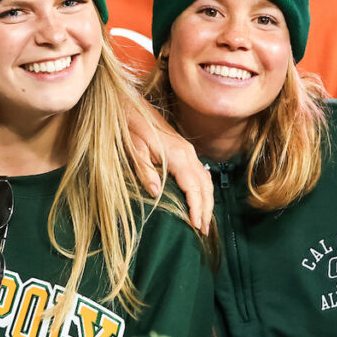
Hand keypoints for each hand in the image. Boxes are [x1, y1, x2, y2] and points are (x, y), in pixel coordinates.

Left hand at [126, 101, 213, 233]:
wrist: (130, 105)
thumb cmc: (129, 126)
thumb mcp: (132, 148)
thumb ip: (144, 169)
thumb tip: (155, 192)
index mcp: (176, 154)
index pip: (193, 186)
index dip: (196, 207)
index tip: (197, 225)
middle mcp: (187, 153)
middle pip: (205, 185)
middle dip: (207, 208)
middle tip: (204, 231)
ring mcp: (187, 150)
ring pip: (206, 178)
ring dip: (208, 200)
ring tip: (204, 220)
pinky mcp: (184, 150)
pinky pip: (201, 172)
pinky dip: (204, 188)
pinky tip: (201, 199)